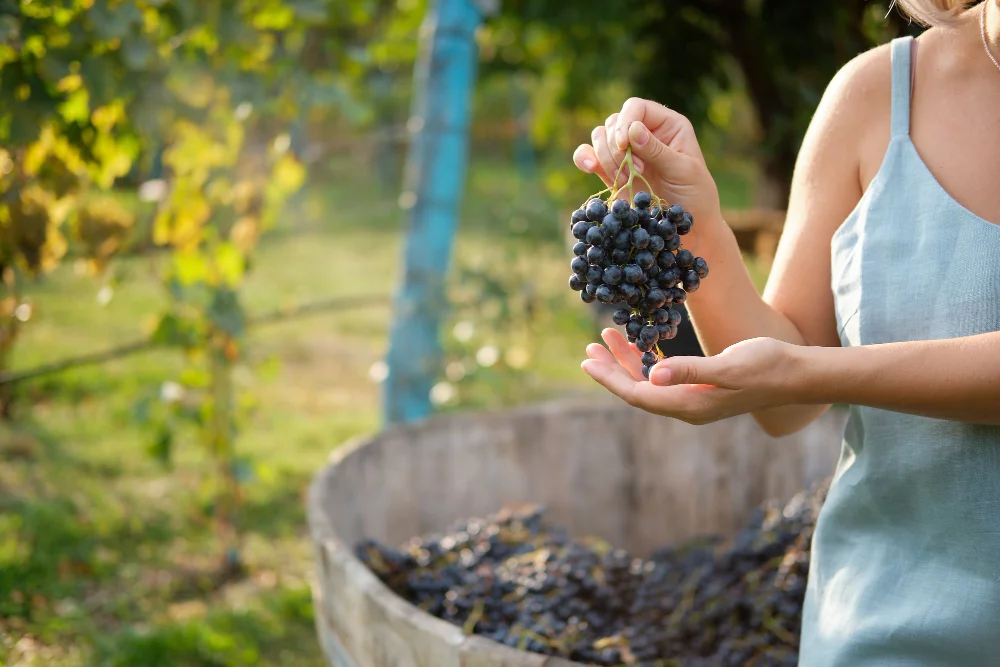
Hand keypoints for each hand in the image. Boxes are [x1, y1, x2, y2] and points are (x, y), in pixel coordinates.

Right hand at [571, 97, 722, 229]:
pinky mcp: (612, 171)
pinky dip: (585, 158)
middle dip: (618, 148)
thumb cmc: (695, 195)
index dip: (625, 121)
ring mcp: (627, 152)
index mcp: (667, 125)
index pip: (636, 107)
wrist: (686, 226)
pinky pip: (589, 156)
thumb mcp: (683, 171)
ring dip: (606, 158)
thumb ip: (658, 150)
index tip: (624, 145)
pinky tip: (590, 167)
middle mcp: (644, 133)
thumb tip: (632, 130)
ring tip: (625, 181)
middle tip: (635, 172)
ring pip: (600, 137)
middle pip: (615, 122)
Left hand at [581, 329, 804, 424]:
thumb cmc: (766, 366)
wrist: (797, 375)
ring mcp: (693, 400)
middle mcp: (687, 407)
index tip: (588, 361)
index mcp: (689, 405)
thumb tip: (655, 375)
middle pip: (637, 390)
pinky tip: (640, 345)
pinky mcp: (701, 389)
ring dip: (627, 361)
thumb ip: (691, 371)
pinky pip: (665, 377)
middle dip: (611, 368)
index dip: (610, 378)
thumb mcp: (728, 365)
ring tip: (608, 338)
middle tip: (590, 347)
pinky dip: (648, 360)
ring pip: (649, 382)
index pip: (638, 394)